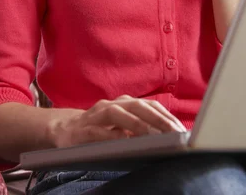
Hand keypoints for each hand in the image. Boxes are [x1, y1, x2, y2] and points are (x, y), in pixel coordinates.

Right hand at [50, 95, 186, 147]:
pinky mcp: (83, 129)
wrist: (64, 130)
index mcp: (125, 104)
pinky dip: (109, 135)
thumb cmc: (100, 130)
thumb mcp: (121, 127)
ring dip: (135, 124)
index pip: (150, 106)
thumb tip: (166, 137)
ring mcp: (97, 115)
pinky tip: (121, 141)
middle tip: (173, 132)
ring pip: (118, 114)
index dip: (166, 116)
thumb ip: (140, 128)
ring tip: (151, 135)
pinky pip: (97, 131)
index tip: (181, 129)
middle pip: (138, 106)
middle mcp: (113, 104)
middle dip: (157, 119)